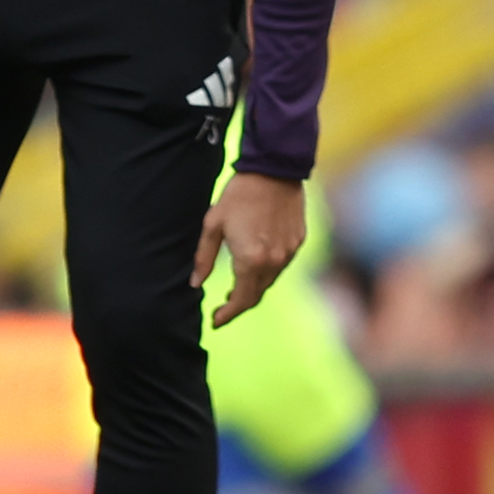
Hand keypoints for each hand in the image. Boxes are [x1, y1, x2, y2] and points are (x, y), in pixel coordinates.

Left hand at [197, 171, 308, 328]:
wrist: (273, 172)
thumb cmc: (237, 197)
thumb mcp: (212, 225)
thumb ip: (203, 258)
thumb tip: (194, 284)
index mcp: (251, 260)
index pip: (241, 299)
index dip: (227, 314)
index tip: (215, 321)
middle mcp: (274, 262)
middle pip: (257, 295)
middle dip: (238, 306)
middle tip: (221, 309)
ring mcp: (289, 253)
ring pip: (270, 282)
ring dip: (252, 289)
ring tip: (234, 290)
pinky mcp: (298, 243)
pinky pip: (281, 267)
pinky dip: (266, 274)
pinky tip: (254, 268)